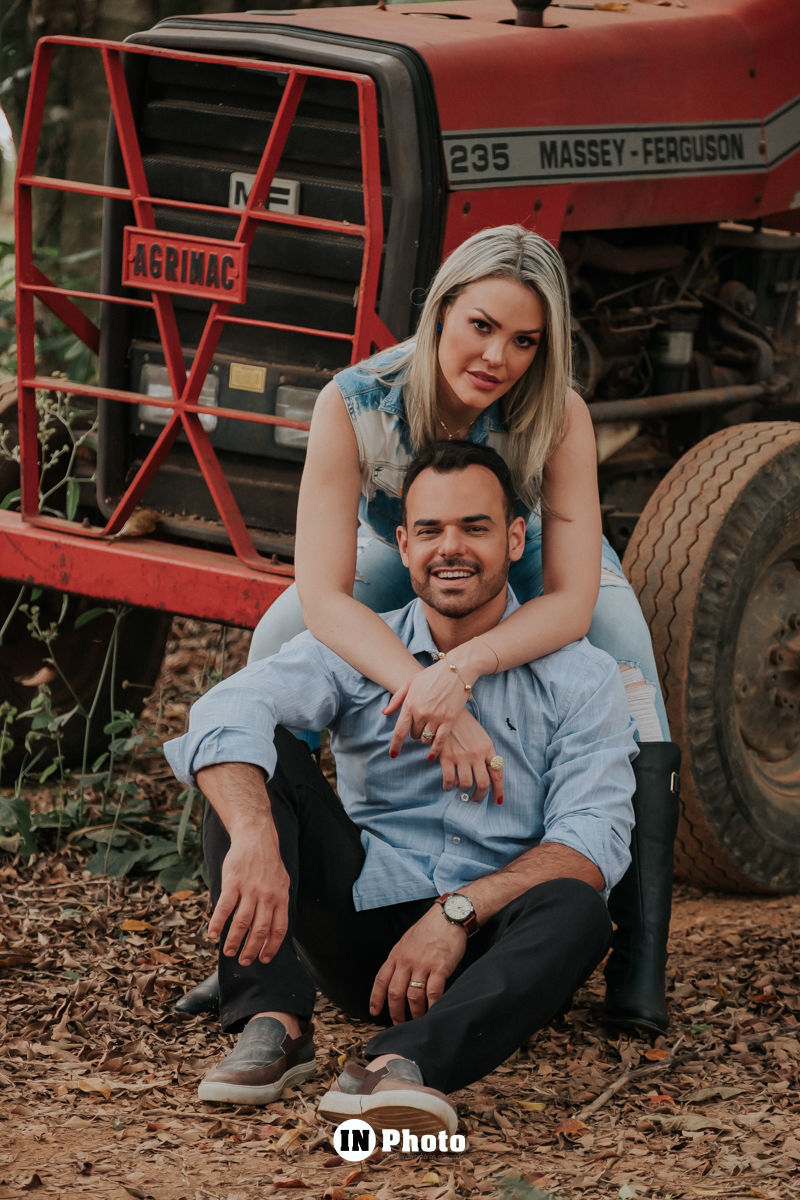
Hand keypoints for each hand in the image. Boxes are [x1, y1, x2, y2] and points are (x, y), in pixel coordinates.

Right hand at [207, 823, 289, 966]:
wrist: (256, 837)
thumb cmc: (268, 863)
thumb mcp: (281, 882)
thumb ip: (278, 904)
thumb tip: (273, 930)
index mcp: (280, 897)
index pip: (278, 929)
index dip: (271, 947)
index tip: (264, 959)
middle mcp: (266, 896)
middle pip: (260, 930)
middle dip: (251, 949)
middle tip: (244, 961)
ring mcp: (249, 889)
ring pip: (242, 922)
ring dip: (234, 941)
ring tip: (228, 952)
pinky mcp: (233, 883)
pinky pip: (224, 907)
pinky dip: (218, 923)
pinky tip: (212, 934)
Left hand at [369, 904, 467, 1023]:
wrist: (448, 916)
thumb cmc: (429, 928)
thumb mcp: (407, 941)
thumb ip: (400, 959)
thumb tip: (396, 978)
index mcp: (396, 954)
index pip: (381, 980)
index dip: (376, 998)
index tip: (374, 1012)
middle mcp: (407, 961)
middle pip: (395, 992)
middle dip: (395, 1012)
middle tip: (399, 1023)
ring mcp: (423, 965)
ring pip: (413, 996)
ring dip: (415, 1012)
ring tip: (418, 1020)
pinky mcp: (440, 968)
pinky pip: (433, 993)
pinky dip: (432, 1005)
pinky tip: (433, 1011)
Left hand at [384, 657, 472, 755]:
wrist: (457, 669)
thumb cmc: (432, 675)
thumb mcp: (411, 682)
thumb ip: (397, 699)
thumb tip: (385, 713)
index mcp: (409, 703)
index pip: (399, 730)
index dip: (395, 745)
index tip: (393, 754)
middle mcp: (421, 712)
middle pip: (414, 734)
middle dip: (416, 732)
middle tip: (422, 724)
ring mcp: (436, 716)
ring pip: (426, 738)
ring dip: (426, 738)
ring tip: (430, 729)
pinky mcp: (449, 719)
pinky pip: (440, 741)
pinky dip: (435, 750)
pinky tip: (432, 755)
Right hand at [438, 709, 503, 801]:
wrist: (448, 712)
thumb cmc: (465, 725)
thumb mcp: (481, 737)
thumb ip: (486, 754)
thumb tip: (488, 773)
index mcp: (488, 748)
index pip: (497, 773)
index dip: (499, 790)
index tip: (498, 801)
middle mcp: (476, 754)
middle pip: (483, 783)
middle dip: (480, 795)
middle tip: (476, 798)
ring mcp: (461, 756)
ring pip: (466, 784)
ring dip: (464, 791)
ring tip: (461, 788)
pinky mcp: (446, 757)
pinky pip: (449, 780)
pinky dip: (449, 787)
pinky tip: (448, 785)